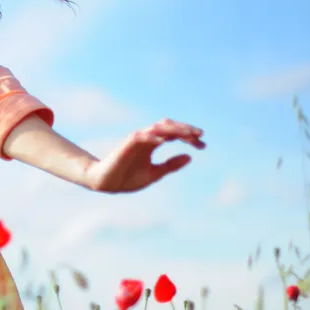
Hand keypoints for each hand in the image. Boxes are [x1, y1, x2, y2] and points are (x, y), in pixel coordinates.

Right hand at [84, 119, 204, 193]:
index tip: (203, 145)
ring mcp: (136, 139)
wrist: (106, 183)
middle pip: (168, 126)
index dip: (189, 138)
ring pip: (157, 128)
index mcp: (153, 143)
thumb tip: (191, 157)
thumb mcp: (154, 173)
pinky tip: (164, 141)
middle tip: (201, 135)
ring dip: (173, 129)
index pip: (175, 134)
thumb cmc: (127, 178)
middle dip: (185, 129)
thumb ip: (170, 165)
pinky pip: (140, 137)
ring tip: (188, 133)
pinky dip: (152, 137)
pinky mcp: (126, 144)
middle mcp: (146, 138)